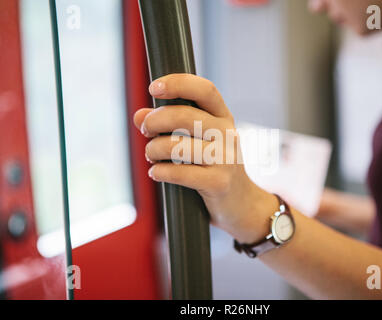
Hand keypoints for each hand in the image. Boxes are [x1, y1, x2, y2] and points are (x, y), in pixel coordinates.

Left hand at [133, 74, 277, 242]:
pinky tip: (156, 173)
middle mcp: (228, 134)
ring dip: (153, 150)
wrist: (241, 203)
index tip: (154, 87)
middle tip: (145, 130)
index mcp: (223, 118)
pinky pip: (180, 173)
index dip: (178, 83)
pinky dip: (160, 172)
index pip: (204, 90)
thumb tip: (139, 115)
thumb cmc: (214, 168)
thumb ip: (169, 125)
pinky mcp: (219, 182)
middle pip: (184, 116)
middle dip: (155, 121)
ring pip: (177, 146)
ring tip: (151, 156)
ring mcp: (226, 159)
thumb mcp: (198, 141)